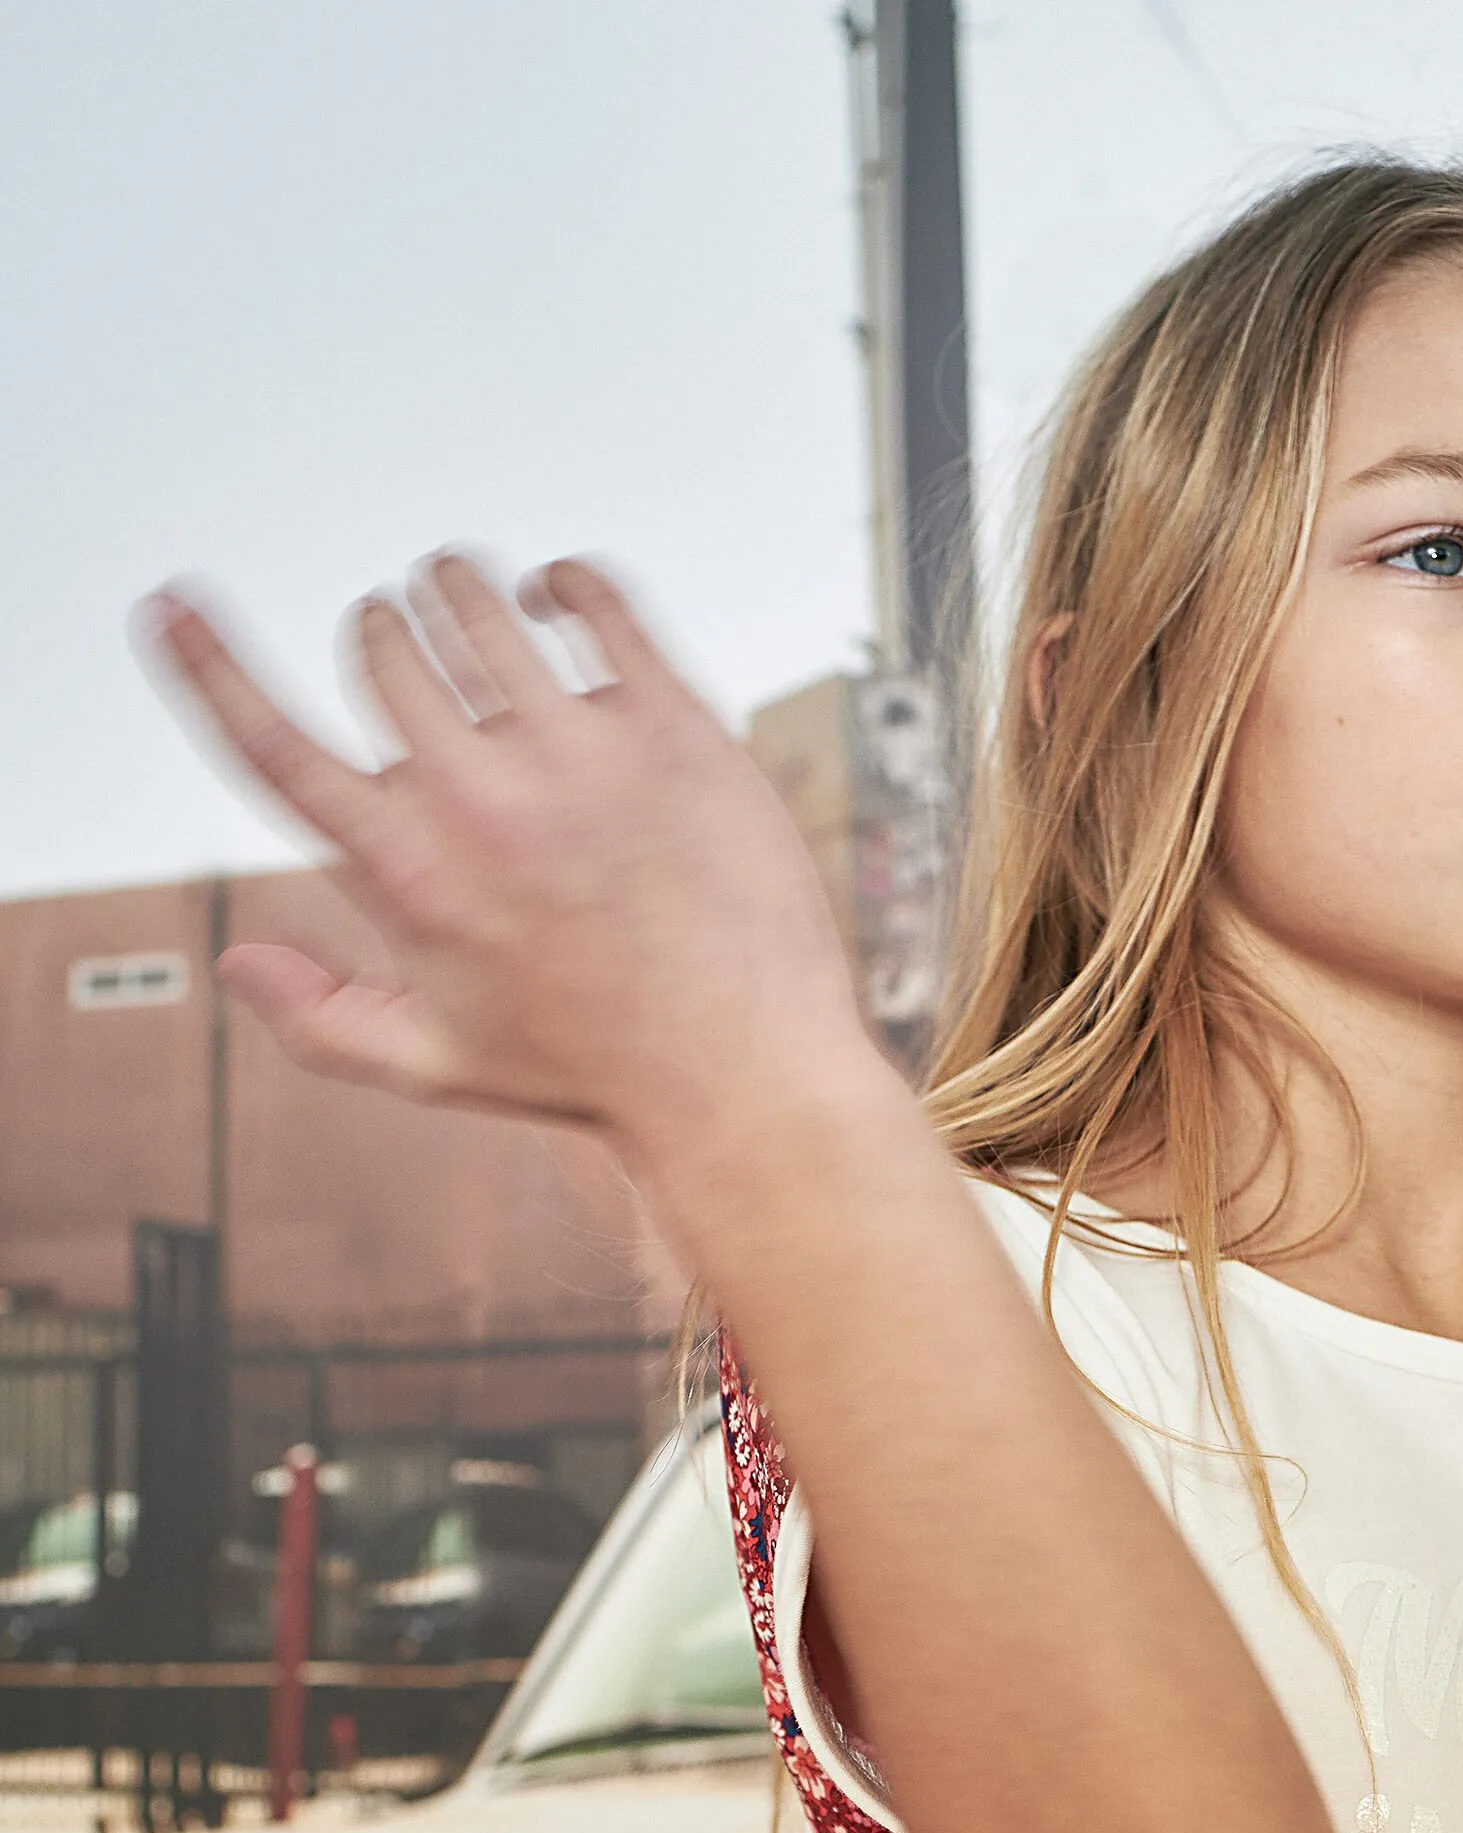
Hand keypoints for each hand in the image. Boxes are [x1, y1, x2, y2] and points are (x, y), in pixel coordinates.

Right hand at [135, 553, 871, 1138]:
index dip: (206, 667)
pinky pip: (592, 595)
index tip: (171, 607)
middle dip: (380, 639)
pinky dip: (560, 582)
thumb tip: (240, 962)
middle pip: (378, 644)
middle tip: (413, 660)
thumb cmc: (597, 1068)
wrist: (740, 1070)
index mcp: (408, 871)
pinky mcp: (669, 721)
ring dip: (455, 594)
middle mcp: (480, 798)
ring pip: (471, 600)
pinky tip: (557, 602)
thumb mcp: (438, 1064)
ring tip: (475, 617)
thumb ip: (320, 1018)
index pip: (271, 745)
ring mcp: (578, 751)